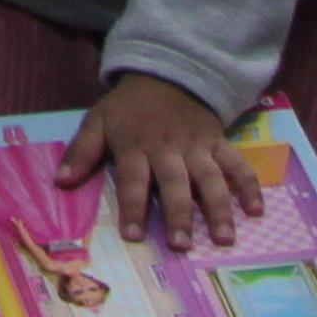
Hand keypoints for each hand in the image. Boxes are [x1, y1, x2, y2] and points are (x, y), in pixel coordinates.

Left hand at [62, 69, 256, 249]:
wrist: (167, 71)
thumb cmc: (130, 106)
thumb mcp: (98, 120)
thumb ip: (82, 152)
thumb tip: (60, 182)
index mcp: (136, 146)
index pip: (133, 180)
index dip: (132, 207)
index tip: (133, 236)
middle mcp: (168, 149)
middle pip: (174, 184)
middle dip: (178, 214)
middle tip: (182, 245)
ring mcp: (197, 147)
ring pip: (210, 178)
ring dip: (218, 208)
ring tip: (224, 238)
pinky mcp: (218, 142)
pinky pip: (237, 164)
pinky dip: (249, 185)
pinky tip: (257, 210)